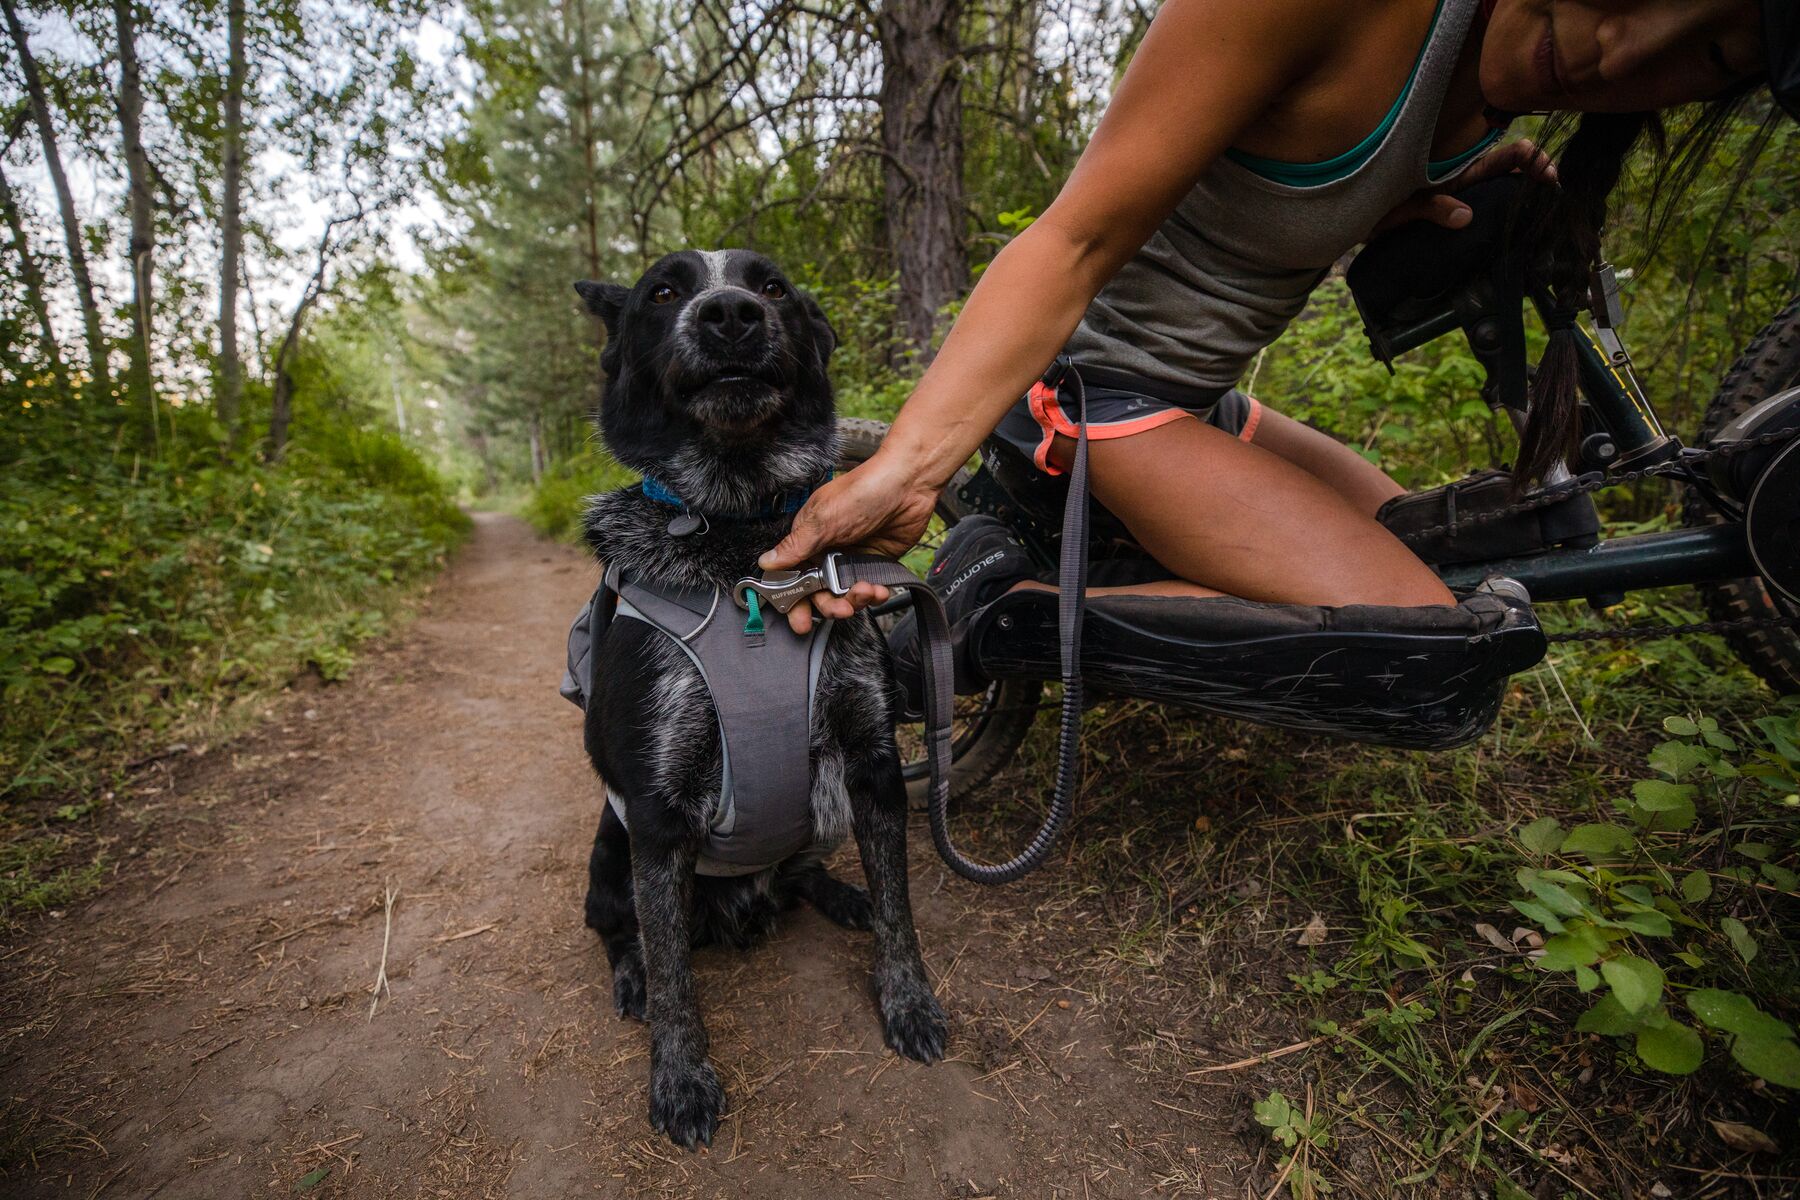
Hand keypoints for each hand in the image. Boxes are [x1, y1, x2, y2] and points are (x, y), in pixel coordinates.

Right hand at [759, 450, 941, 633]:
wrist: (909, 485)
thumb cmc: (863, 492)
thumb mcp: (823, 520)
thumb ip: (796, 546)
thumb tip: (766, 563)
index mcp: (808, 539)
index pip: (792, 577)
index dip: (794, 600)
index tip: (800, 619)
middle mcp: (827, 551)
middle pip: (819, 593)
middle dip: (828, 606)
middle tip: (840, 610)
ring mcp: (851, 559)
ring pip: (845, 595)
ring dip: (854, 601)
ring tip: (865, 592)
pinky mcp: (875, 564)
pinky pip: (869, 590)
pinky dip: (874, 595)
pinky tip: (879, 589)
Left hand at [1368, 137, 1556, 236]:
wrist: (1357, 226)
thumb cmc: (1379, 210)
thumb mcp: (1402, 207)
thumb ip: (1431, 207)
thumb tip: (1465, 216)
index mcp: (1459, 172)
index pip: (1505, 155)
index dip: (1531, 158)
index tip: (1547, 174)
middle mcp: (1467, 185)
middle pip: (1513, 172)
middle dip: (1538, 176)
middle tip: (1554, 191)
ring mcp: (1464, 203)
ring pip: (1505, 194)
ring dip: (1528, 200)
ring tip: (1548, 212)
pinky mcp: (1457, 222)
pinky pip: (1488, 219)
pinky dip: (1508, 223)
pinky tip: (1522, 234)